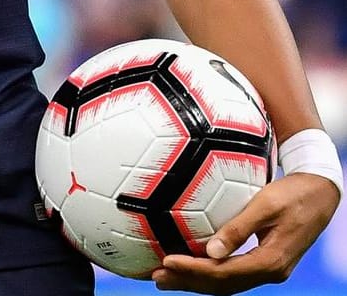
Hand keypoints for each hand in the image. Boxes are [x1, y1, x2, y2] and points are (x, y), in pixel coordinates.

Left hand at [151, 172, 339, 291]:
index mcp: (271, 260)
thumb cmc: (293, 194)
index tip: (167, 261)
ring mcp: (269, 269)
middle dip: (188, 282)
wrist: (320, 194)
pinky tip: (191, 266)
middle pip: (223, 284)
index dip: (194, 270)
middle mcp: (271, 271)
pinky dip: (210, 273)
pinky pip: (233, 274)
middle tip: (156, 277)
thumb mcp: (265, 205)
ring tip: (166, 277)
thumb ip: (239, 228)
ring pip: (228, 283)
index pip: (224, 273)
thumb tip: (210, 251)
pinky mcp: (266, 262)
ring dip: (196, 281)